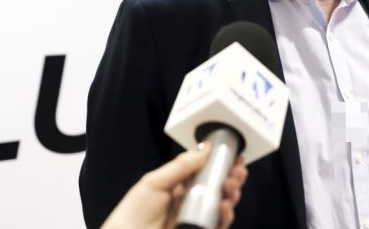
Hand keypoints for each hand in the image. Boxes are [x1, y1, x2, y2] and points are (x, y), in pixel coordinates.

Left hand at [101, 143, 247, 228]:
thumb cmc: (131, 216)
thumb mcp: (153, 182)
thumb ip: (181, 166)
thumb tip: (204, 148)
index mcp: (179, 188)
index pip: (206, 173)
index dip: (220, 163)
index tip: (232, 154)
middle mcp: (190, 203)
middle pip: (218, 188)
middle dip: (231, 176)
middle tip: (237, 168)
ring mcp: (196, 220)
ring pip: (223, 206)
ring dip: (232, 193)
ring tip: (231, 184)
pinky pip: (219, 225)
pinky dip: (226, 215)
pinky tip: (225, 205)